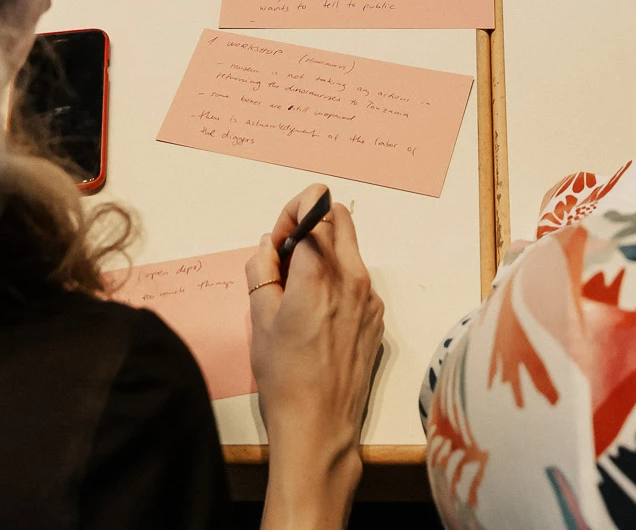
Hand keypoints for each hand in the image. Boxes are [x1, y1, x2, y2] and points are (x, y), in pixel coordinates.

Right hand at [248, 185, 383, 511]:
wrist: (320, 424)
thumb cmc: (285, 376)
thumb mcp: (259, 318)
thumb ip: (262, 269)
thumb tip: (270, 243)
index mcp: (320, 276)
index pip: (318, 211)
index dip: (294, 212)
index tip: (280, 235)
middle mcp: (353, 280)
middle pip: (341, 218)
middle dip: (312, 222)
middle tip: (286, 252)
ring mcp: (370, 298)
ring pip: (350, 249)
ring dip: (324, 251)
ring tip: (297, 287)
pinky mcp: (376, 316)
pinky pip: (357, 279)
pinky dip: (337, 277)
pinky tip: (316, 310)